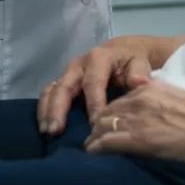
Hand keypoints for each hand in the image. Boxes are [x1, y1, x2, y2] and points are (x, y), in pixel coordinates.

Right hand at [37, 36, 159, 135]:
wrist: (125, 51)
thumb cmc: (133, 61)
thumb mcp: (140, 62)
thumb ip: (139, 73)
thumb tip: (138, 83)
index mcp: (99, 58)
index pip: (93, 82)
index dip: (93, 103)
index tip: (95, 124)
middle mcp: (79, 64)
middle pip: (65, 86)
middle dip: (59, 108)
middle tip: (55, 131)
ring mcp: (69, 73)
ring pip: (52, 89)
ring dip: (47, 111)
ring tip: (47, 132)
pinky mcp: (63, 81)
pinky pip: (48, 93)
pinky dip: (44, 109)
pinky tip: (44, 127)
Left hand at [84, 78, 184, 167]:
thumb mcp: (178, 101)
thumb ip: (159, 104)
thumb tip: (150, 118)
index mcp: (151, 86)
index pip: (119, 99)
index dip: (111, 114)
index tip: (109, 125)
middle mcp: (140, 97)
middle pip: (106, 111)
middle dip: (99, 125)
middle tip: (97, 139)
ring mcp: (137, 117)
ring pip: (101, 126)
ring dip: (95, 138)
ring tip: (92, 148)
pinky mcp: (137, 139)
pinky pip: (104, 143)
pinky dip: (95, 149)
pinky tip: (93, 154)